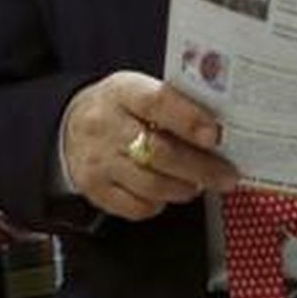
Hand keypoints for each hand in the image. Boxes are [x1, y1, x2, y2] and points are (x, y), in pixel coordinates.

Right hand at [63, 71, 238, 221]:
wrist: (69, 125)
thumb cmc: (119, 108)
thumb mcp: (139, 90)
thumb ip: (173, 105)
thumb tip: (218, 130)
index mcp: (123, 92)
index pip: (157, 102)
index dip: (188, 119)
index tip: (214, 135)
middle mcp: (106, 125)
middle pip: (159, 152)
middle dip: (200, 167)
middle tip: (227, 176)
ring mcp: (98, 160)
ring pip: (151, 184)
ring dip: (183, 188)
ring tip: (198, 184)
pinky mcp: (94, 188)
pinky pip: (136, 207)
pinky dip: (158, 203)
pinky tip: (165, 193)